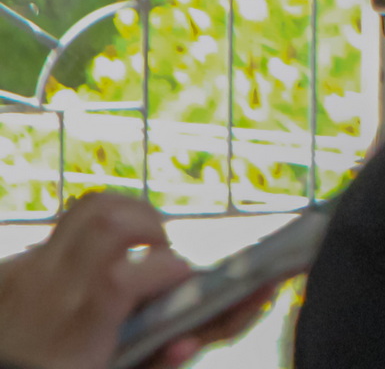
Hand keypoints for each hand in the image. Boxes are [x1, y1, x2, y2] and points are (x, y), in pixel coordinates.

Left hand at [0, 190, 204, 368]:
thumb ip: (152, 363)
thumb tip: (188, 342)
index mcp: (80, 330)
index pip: (126, 276)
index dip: (167, 266)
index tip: (183, 276)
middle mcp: (52, 291)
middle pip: (109, 221)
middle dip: (152, 223)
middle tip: (161, 248)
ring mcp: (26, 273)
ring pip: (85, 209)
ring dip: (124, 215)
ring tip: (135, 238)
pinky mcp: (9, 268)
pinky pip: (57, 236)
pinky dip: (86, 241)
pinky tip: (88, 267)